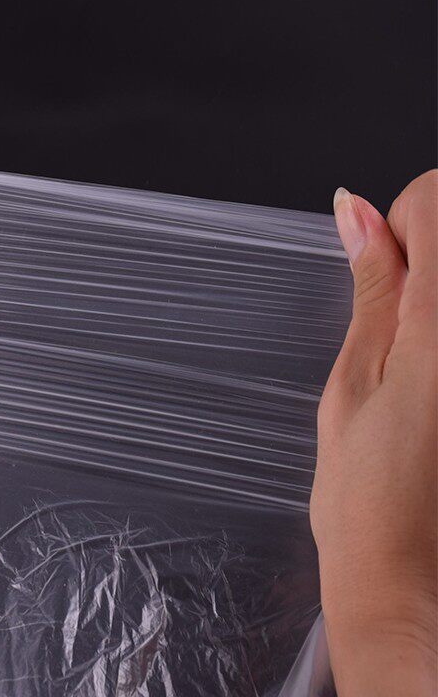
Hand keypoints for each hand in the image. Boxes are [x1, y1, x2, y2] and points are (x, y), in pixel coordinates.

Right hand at [311, 172, 436, 693]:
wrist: (410, 582)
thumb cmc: (366, 496)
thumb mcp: (354, 378)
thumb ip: (369, 288)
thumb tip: (356, 212)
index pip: (435, 200)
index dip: (399, 222)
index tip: (379, 268)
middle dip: (422, 261)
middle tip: (399, 323)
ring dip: (430, 301)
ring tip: (419, 365)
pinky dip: (435, 336)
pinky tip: (431, 386)